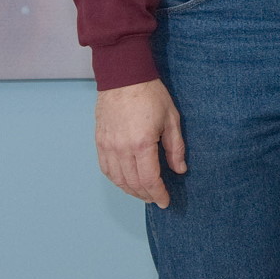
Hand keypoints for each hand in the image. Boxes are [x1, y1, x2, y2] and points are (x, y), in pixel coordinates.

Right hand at [95, 79, 185, 207]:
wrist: (123, 77)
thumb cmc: (151, 95)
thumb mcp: (171, 119)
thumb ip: (176, 148)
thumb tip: (180, 170)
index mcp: (142, 143)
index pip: (150, 179)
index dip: (158, 194)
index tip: (165, 201)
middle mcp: (122, 149)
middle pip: (133, 183)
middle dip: (146, 195)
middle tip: (156, 199)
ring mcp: (108, 146)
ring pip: (118, 179)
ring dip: (130, 190)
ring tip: (143, 193)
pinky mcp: (99, 142)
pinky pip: (106, 169)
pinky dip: (116, 180)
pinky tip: (125, 182)